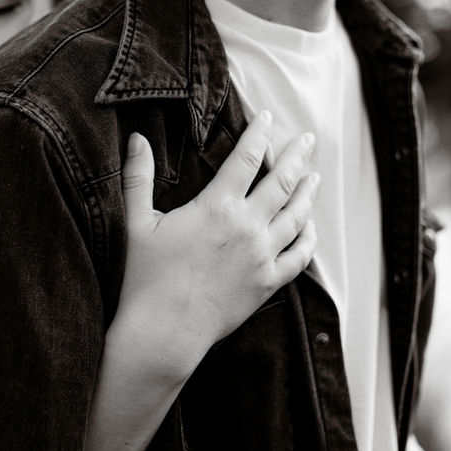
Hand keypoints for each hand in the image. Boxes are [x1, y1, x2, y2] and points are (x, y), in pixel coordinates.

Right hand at [115, 109, 318, 377]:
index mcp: (217, 206)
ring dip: (308, 192)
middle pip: (282, 182)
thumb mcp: (135, 223)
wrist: (164, 333)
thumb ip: (138, 177)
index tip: (268, 117)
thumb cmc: (146, 277)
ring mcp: (262, 256)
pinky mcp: (267, 283)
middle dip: (296, 155)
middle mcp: (247, 227)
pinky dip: (309, 238)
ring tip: (315, 175)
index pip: (246, 158)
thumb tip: (137, 138)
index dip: (259, 133)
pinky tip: (311, 227)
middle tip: (307, 138)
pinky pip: (300, 256)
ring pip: (296, 216)